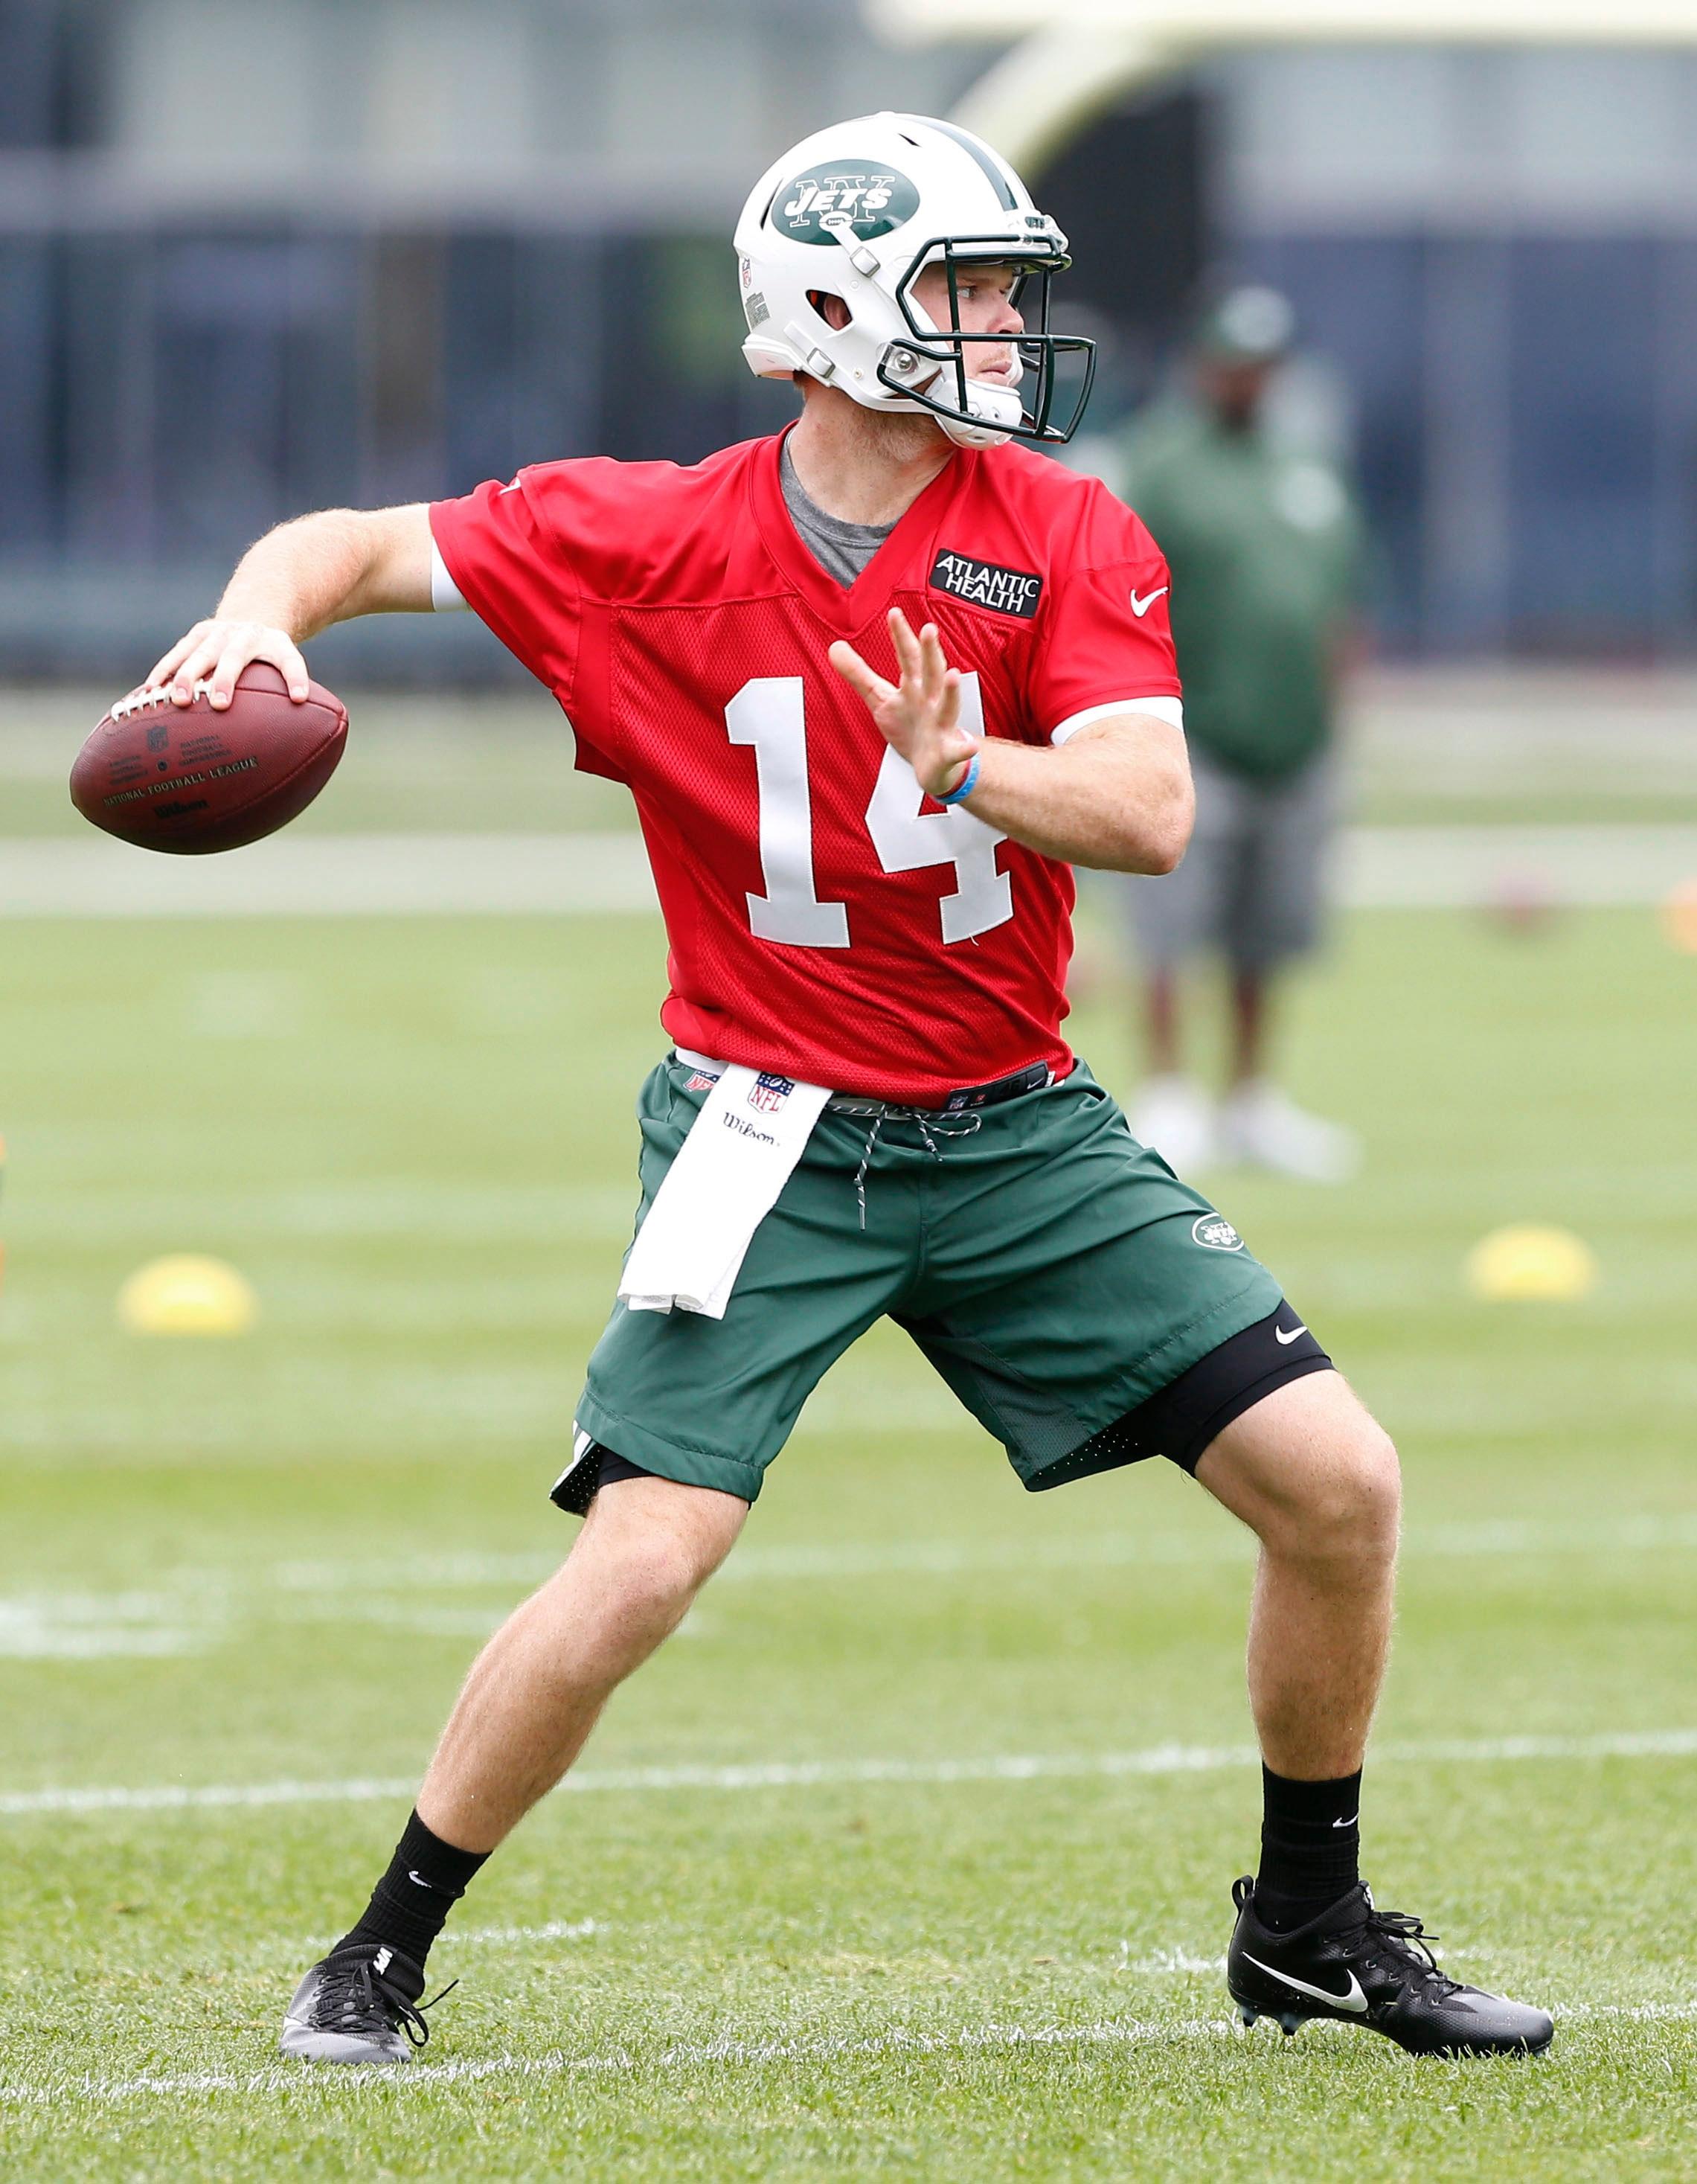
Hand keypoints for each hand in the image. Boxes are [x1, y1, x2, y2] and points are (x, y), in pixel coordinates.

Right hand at [141, 618, 310, 709]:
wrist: (251, 617)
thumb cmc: (272, 655)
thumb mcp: (289, 662)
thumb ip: (297, 685)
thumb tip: (304, 716)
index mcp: (274, 643)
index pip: (289, 660)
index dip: (296, 677)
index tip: (299, 698)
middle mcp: (244, 635)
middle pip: (234, 656)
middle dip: (225, 679)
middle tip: (220, 704)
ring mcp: (216, 633)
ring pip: (199, 653)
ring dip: (185, 676)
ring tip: (175, 700)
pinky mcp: (195, 635)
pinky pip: (176, 655)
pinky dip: (162, 672)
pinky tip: (149, 693)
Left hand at [829, 609, 977, 799]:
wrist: (932, 764)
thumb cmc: (909, 726)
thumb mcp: (880, 698)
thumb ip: (859, 673)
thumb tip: (834, 647)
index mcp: (914, 685)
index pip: (908, 656)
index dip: (901, 635)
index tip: (894, 613)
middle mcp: (930, 699)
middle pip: (931, 671)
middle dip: (930, 651)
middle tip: (929, 629)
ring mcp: (941, 723)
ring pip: (948, 705)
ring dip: (950, 691)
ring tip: (952, 675)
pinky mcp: (947, 751)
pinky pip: (957, 750)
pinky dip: (964, 748)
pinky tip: (968, 745)